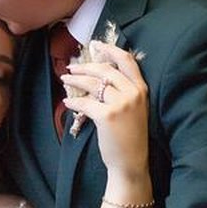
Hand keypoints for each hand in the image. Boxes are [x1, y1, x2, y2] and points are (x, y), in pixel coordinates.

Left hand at [62, 42, 148, 180]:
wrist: (130, 161)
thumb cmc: (129, 137)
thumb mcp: (134, 109)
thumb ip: (122, 91)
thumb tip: (99, 77)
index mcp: (141, 89)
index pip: (127, 61)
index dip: (111, 50)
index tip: (96, 45)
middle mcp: (133, 93)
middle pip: (105, 70)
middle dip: (85, 66)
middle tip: (71, 68)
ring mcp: (121, 104)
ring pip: (93, 84)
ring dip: (76, 80)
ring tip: (65, 79)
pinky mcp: (107, 116)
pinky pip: (85, 102)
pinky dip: (74, 101)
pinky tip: (67, 101)